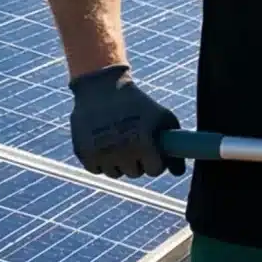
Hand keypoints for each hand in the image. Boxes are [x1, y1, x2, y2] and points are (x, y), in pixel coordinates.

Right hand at [67, 65, 182, 177]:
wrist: (102, 88)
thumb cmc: (138, 103)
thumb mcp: (162, 117)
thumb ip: (175, 146)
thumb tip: (179, 173)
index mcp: (142, 142)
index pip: (155, 170)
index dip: (157, 162)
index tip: (153, 152)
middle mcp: (121, 151)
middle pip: (135, 173)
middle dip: (138, 161)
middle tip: (135, 142)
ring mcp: (100, 153)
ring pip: (115, 173)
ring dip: (119, 163)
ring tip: (120, 141)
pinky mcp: (83, 152)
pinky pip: (96, 169)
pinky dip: (101, 161)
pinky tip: (104, 143)